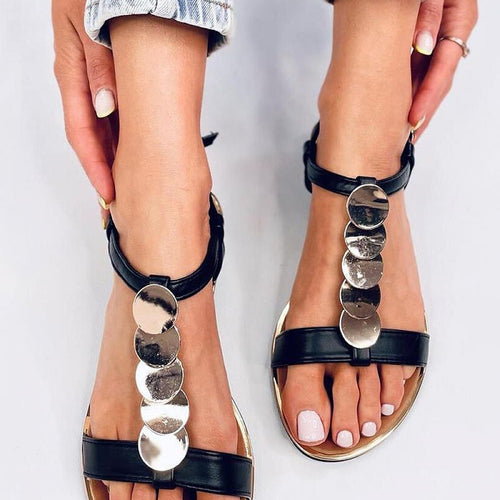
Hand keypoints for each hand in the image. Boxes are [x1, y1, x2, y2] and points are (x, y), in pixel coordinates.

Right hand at [52, 0, 116, 223]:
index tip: (109, 193)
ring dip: (116, 161)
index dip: (96, 167)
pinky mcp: (112, 79)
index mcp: (73, 74)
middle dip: (105, 174)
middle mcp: (84, 84)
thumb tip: (105, 107)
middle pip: (93, 140)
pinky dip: (126, 139)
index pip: (82, 133)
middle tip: (118, 205)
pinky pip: (118, 116)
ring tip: (128, 190)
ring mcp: (98, 83)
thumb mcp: (91, 21)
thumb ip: (99, 66)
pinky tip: (136, 156)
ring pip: (106, 131)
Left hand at [409, 0, 477, 139]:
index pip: (445, 61)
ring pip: (429, 78)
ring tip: (405, 133)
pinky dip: (410, 91)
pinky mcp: (421, 45)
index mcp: (457, 16)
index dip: (429, 92)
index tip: (414, 116)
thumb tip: (425, 44)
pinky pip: (418, 72)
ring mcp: (435, 40)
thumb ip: (428, 14)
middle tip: (409, 135)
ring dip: (417, 105)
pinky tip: (401, 110)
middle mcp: (449, 31)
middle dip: (424, 108)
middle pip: (439, 78)